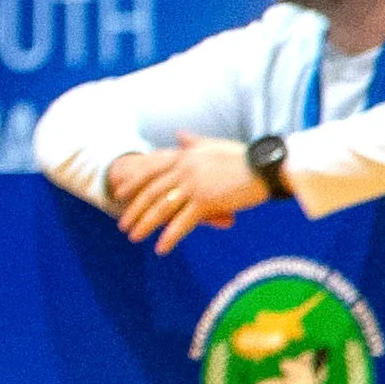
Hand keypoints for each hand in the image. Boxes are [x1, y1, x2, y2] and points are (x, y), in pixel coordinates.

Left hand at [95, 141, 262, 251]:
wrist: (265, 166)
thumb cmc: (245, 156)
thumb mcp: (214, 145)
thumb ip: (194, 142)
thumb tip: (179, 135)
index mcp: (185, 156)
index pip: (151, 171)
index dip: (134, 183)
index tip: (119, 194)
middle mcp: (184, 170)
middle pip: (152, 193)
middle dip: (135, 210)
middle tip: (124, 225)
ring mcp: (193, 186)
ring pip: (161, 208)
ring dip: (145, 225)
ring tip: (134, 237)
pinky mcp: (205, 201)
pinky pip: (182, 222)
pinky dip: (170, 236)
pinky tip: (161, 248)